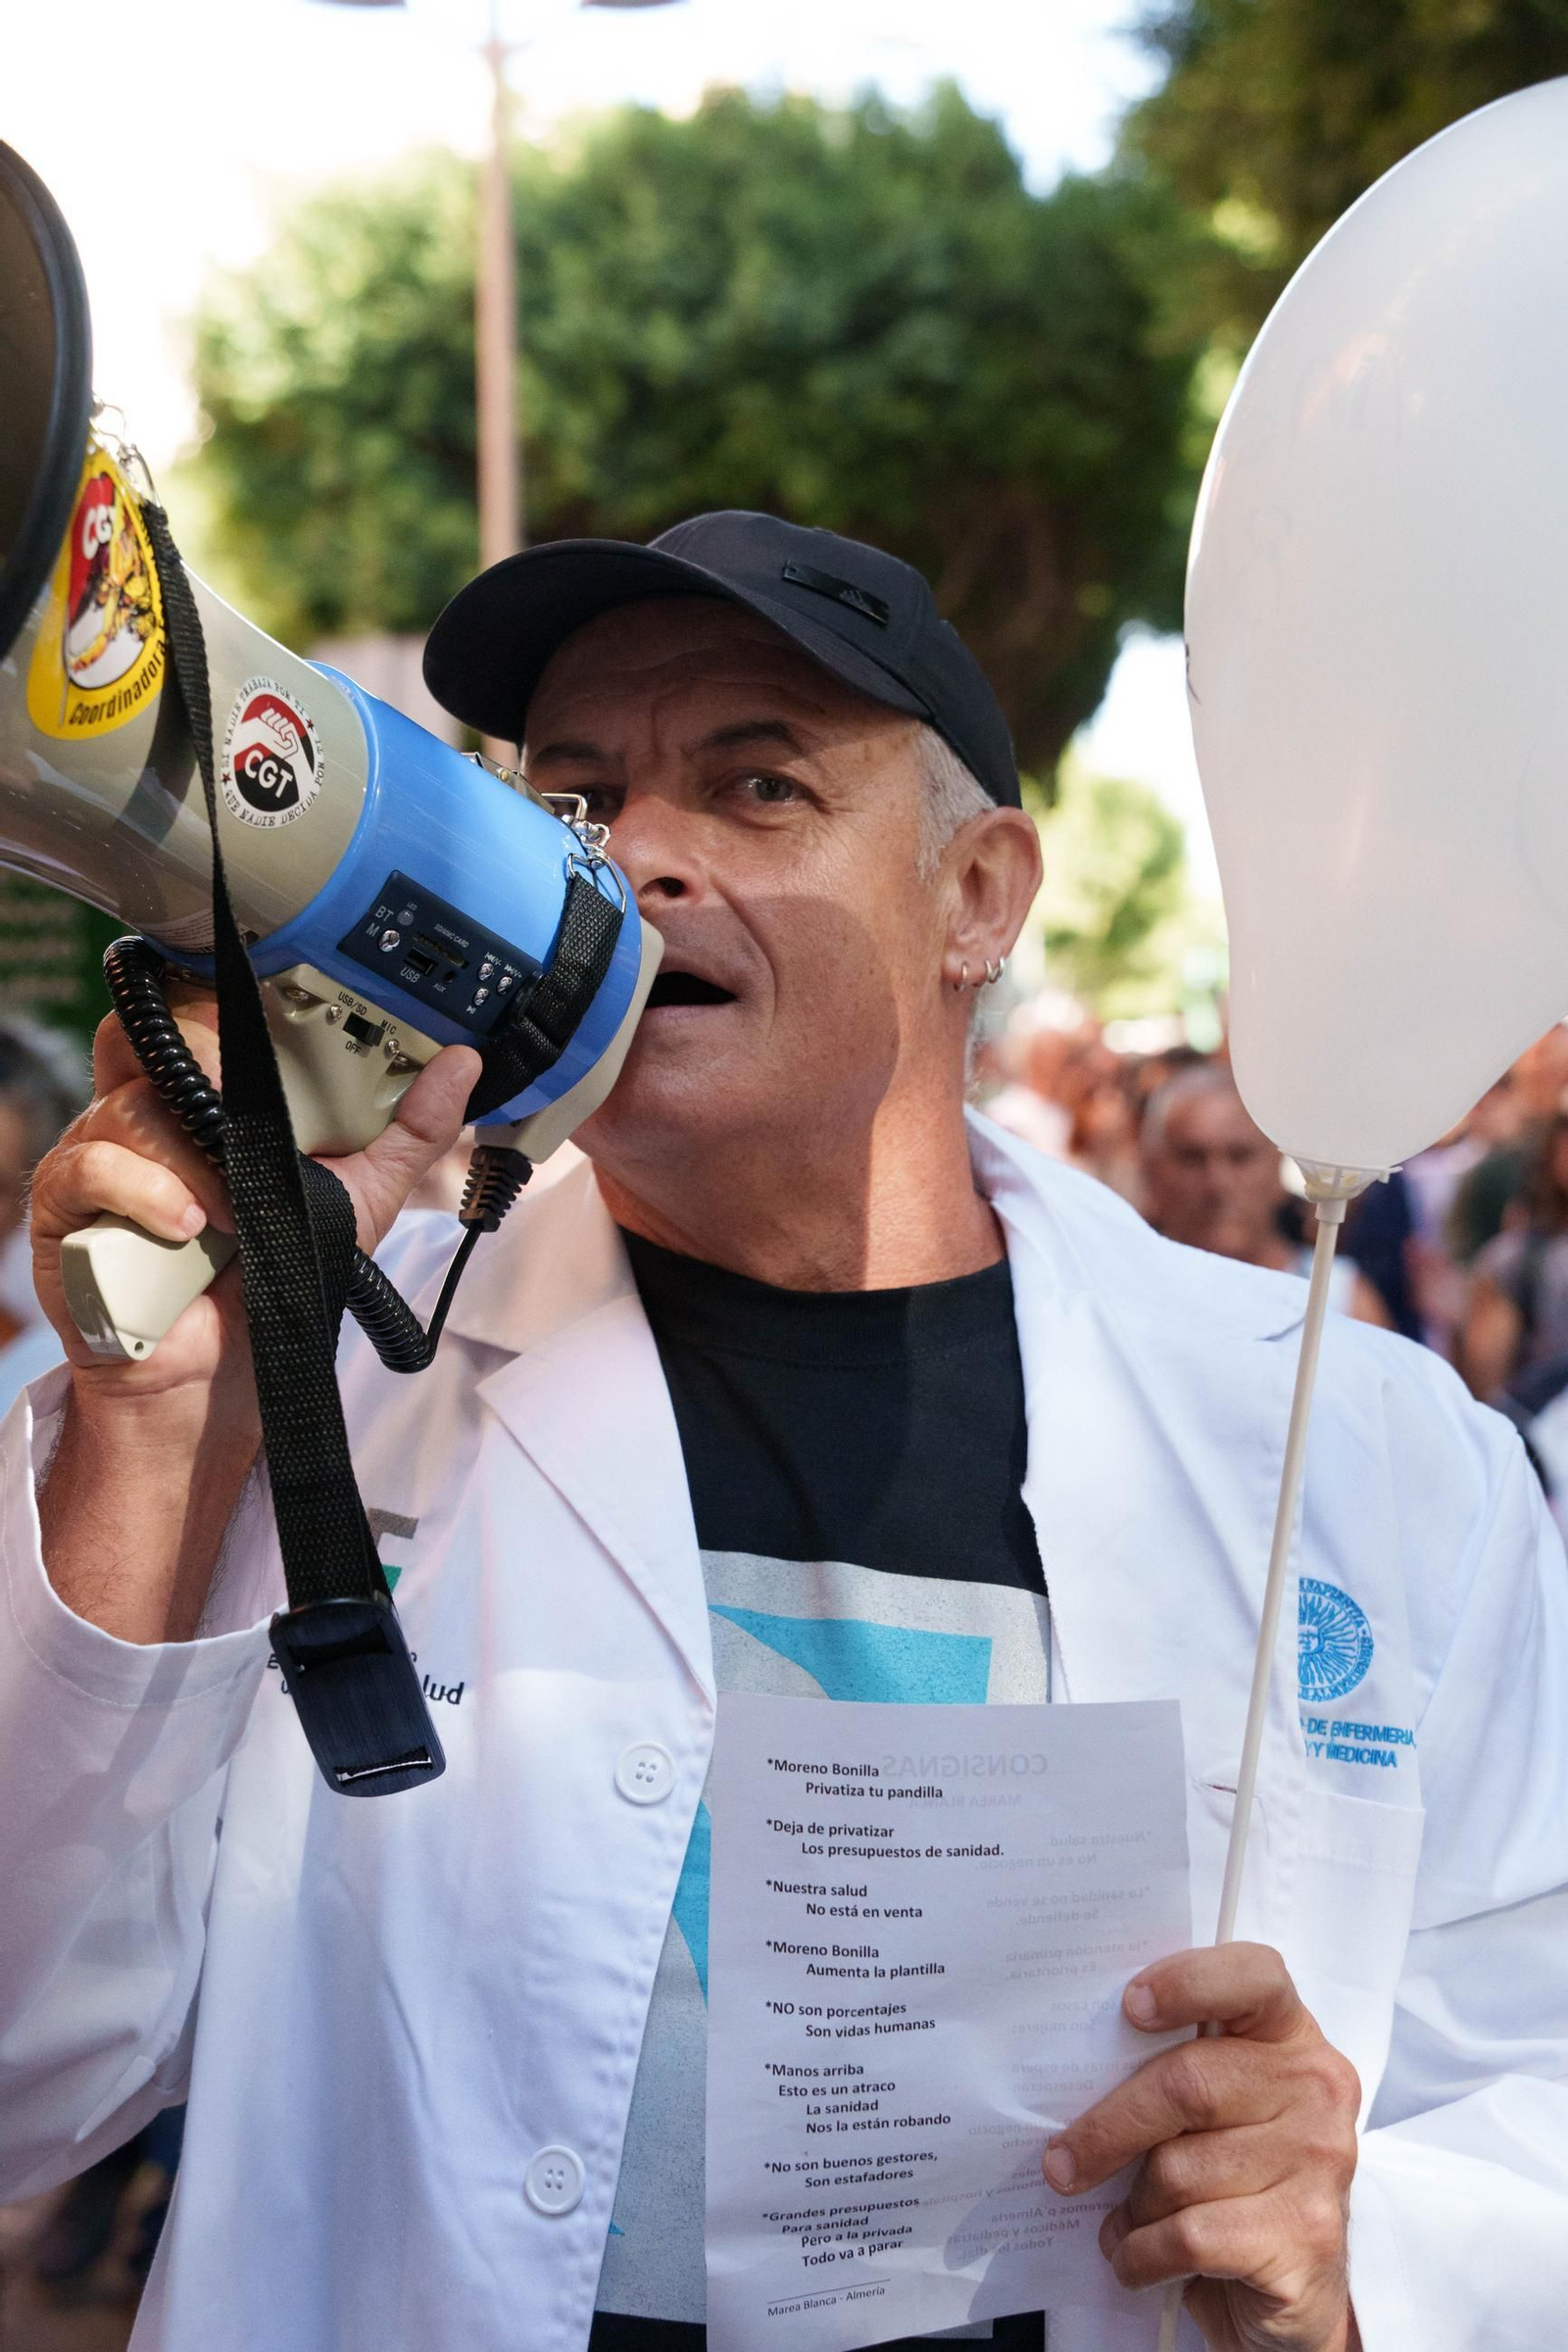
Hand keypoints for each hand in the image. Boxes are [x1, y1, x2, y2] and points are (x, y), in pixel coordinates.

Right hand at [32, 983, 479, 1644]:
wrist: (226, 1369)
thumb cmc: (278, 1271)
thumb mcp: (359, 1197)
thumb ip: (409, 1131)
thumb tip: (463, 1063)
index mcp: (207, 1092)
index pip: (195, 1010)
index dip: (221, 997)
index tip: (267, 1010)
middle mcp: (148, 1109)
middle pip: (150, 1035)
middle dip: (203, 1054)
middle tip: (246, 1096)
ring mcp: (100, 1153)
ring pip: (130, 1108)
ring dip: (191, 1156)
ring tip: (232, 1213)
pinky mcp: (67, 1209)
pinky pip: (87, 1170)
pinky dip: (142, 1192)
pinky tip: (186, 1226)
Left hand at [1043, 1944, 1360, 2351]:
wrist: (1293, 2294)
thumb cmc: (1235, 2185)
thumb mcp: (1217, 2113)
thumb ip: (1178, 2075)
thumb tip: (1076, 2069)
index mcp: (1292, 2038)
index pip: (1254, 1976)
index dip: (1189, 1981)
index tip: (1129, 2005)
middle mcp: (1318, 2089)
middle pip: (1187, 2083)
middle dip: (1109, 2129)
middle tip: (1061, 2162)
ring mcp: (1320, 2162)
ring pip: (1179, 2169)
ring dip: (1134, 2207)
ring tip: (1130, 2220)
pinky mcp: (1307, 2235)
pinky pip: (1188, 2234)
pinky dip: (1142, 2253)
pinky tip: (1136, 2259)